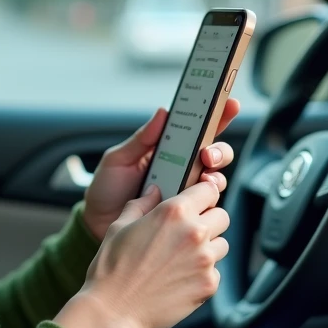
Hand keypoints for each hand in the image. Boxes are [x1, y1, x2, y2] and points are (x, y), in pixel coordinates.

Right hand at [56, 181, 229, 327]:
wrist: (113, 311)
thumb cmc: (111, 268)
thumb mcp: (120, 226)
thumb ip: (141, 203)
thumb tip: (154, 190)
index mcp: (174, 212)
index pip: (209, 190)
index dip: (202, 195)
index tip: (196, 202)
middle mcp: (195, 233)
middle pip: (222, 215)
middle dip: (208, 220)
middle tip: (186, 232)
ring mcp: (205, 260)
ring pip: (222, 245)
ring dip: (207, 248)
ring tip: (180, 258)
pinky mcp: (209, 285)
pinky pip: (215, 272)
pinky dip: (202, 274)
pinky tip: (178, 279)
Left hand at [82, 98, 239, 240]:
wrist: (98, 224)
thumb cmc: (107, 188)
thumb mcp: (118, 159)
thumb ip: (141, 139)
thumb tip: (163, 112)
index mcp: (168, 149)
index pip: (198, 129)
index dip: (218, 114)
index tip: (229, 103)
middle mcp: (182, 167)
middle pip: (215, 153)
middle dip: (219, 150)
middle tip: (207, 155)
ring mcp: (185, 190)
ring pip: (216, 178)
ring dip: (216, 174)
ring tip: (205, 176)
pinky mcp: (186, 212)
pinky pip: (207, 204)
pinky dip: (209, 199)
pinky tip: (201, 197)